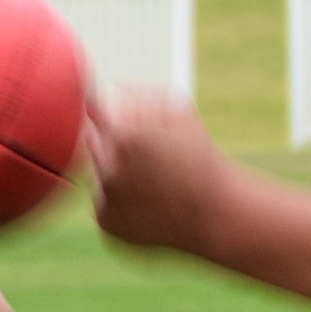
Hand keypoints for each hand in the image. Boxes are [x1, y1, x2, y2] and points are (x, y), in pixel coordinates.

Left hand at [89, 90, 238, 252]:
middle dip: (114, 147)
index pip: (93, 112)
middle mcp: (106, 168)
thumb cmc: (203, 162)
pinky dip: (120, 205)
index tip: (124, 124)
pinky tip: (149, 207)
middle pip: (93, 143)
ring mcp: (104, 198)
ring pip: (98, 174)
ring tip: (154, 187)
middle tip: (150, 161)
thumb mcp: (180, 114)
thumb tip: (106, 88)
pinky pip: (104, 203)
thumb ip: (138, 94)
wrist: (218, 217)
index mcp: (122, 136)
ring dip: (118, 176)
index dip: (108, 115)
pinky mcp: (106, 223)